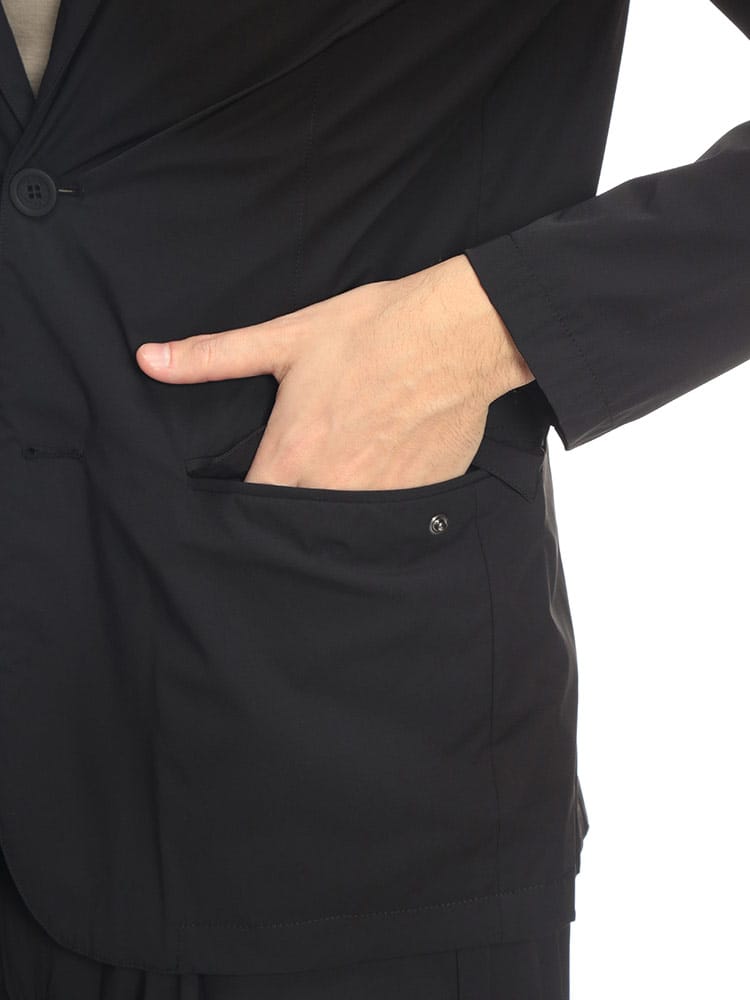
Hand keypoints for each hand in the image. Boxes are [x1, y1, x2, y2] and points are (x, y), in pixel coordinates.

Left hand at [135, 254, 534, 489]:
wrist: (455, 335)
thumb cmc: (372, 331)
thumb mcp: (286, 337)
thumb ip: (214, 356)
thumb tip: (148, 359)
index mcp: (291, 455)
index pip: (250, 508)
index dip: (245, 505)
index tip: (252, 491)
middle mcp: (330, 487)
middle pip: (295, 519)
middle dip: (295, 501)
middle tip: (308, 470)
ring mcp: (377, 498)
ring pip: (342, 524)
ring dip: (338, 504)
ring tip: (350, 466)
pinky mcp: (418, 498)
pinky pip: (389, 517)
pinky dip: (382, 501)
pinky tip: (387, 467)